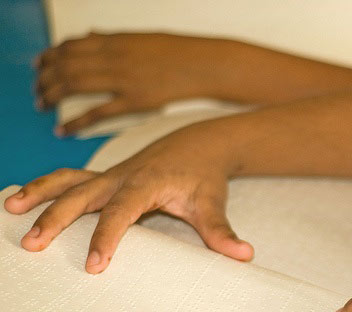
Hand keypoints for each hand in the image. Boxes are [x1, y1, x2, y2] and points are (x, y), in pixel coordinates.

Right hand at [3, 120, 252, 273]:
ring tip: (11, 210)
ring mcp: (110, 173)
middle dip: (56, 218)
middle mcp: (122, 176)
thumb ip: (222, 232)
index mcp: (147, 183)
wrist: (200, 144)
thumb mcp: (212, 204)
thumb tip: (245, 256)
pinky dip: (46, 186)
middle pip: (82, 194)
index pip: (122, 213)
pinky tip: (25, 200)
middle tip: (32, 246)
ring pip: (68, 179)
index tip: (95, 266)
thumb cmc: (204, 176)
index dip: (107, 238)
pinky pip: (70, 178)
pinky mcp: (106, 175)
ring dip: (40, 193)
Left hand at [35, 32, 230, 134]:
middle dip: (46, 78)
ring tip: (43, 105)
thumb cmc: (180, 53)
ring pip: (75, 85)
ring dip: (53, 96)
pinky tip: (63, 130)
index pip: (70, 46)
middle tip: (38, 90)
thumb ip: (115, 39)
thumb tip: (93, 35)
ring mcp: (123, 79)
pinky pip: (96, 113)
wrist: (206, 65)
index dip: (50, 56)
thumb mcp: (144, 38)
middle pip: (66, 65)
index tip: (41, 65)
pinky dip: (75, 122)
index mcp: (116, 40)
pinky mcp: (135, 101)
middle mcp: (114, 57)